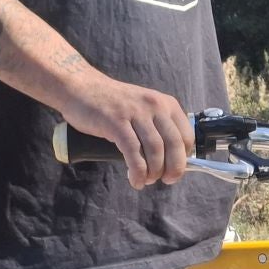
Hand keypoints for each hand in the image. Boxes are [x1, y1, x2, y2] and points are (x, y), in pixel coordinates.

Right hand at [58, 75, 194, 187]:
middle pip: (174, 145)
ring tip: (146, 181)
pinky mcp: (116, 122)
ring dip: (154, 172)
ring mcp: (135, 113)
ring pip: (155, 150)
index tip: (175, 170)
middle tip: (166, 180)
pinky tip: (135, 180)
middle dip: (173, 169)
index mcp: (166, 104)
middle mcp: (154, 106)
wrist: (81, 87)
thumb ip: (157, 127)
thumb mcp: (143, 109)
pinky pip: (133, 152)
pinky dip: (137, 171)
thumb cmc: (113, 104)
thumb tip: (170, 160)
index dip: (184, 158)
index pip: (186, 136)